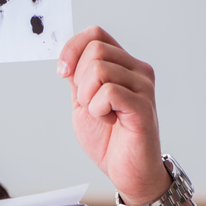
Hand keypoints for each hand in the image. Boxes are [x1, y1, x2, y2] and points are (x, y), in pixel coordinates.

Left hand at [58, 26, 196, 205]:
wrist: (127, 171)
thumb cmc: (109, 139)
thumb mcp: (83, 102)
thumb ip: (78, 78)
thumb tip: (67, 57)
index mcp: (123, 66)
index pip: (96, 34)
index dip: (72, 48)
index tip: (62, 73)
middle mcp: (137, 70)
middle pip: (95, 50)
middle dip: (79, 79)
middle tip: (89, 104)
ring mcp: (143, 87)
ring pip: (99, 70)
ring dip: (88, 97)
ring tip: (100, 114)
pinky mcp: (143, 106)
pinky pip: (108, 92)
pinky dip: (97, 109)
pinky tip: (109, 120)